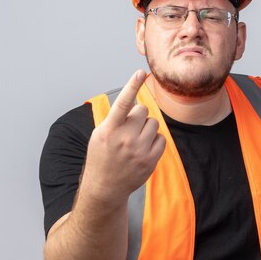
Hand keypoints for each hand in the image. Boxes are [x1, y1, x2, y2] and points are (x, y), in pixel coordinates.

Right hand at [81, 70, 165, 203]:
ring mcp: (139, 150)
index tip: (140, 73)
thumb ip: (115, 118)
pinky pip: (161, 138)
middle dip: (138, 116)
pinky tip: (144, 149)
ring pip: (154, 123)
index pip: (123, 103)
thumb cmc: (102, 156)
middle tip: (129, 128)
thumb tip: (133, 100)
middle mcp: (124, 138)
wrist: (105, 186)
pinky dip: (154, 140)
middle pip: (143, 111)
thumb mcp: (99, 134)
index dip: (132, 86)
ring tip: (136, 140)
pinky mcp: (150, 160)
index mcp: (109, 130)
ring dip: (147, 128)